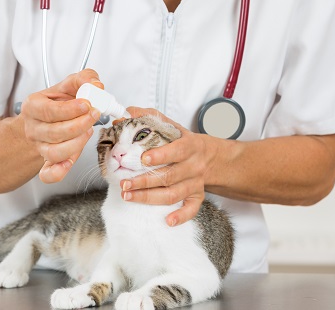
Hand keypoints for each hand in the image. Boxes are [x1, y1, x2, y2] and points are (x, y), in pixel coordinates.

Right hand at [20, 69, 102, 183]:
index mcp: (34, 107)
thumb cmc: (58, 102)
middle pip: (54, 133)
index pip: (49, 111)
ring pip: (54, 152)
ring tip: (88, 131)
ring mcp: (39, 147)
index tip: (87, 104)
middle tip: (94, 115)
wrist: (45, 119)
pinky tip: (69, 163)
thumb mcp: (69, 85)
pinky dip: (58, 172)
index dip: (70, 110)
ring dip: (76, 144)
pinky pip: (48, 173)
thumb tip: (97, 85)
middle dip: (79, 125)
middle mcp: (33, 128)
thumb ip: (84, 79)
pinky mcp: (47, 162)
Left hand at [120, 107, 217, 226]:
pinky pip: (192, 209)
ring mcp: (196, 183)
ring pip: (174, 194)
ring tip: (128, 196)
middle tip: (124, 183)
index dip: (161, 155)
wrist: (210, 156)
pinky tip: (168, 221)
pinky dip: (181, 216)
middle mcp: (193, 166)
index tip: (143, 159)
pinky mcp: (197, 196)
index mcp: (189, 146)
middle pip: (169, 176)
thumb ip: (148, 117)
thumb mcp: (170, 125)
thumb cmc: (184, 141)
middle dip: (144, 181)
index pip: (176, 151)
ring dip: (150, 197)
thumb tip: (125, 114)